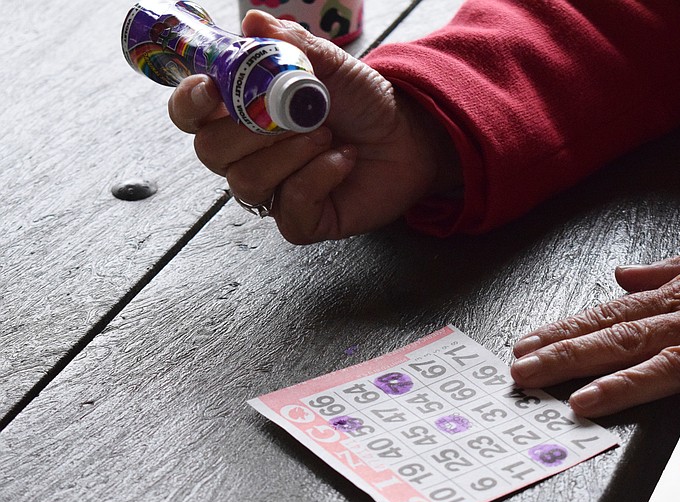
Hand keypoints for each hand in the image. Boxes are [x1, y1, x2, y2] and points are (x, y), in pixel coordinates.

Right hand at [168, 11, 460, 243]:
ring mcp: (273, 190)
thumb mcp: (332, 64)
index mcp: (243, 113)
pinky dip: (318, 178)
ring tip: (326, 134)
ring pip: (246, 182)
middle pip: (210, 151)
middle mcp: (249, 155)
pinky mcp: (302, 220)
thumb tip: (254, 22)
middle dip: (250, 129)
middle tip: (294, 113)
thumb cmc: (364, 102)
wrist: (409, 136)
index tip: (211, 89)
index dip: (190, 103)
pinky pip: (290, 209)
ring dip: (288, 153)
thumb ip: (292, 45)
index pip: (190, 114)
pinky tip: (343, 160)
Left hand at [510, 237, 679, 478]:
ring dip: (626, 386)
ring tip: (583, 404)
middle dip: (571, 357)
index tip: (525, 347)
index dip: (566, 332)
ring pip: (674, 366)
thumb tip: (621, 275)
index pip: (611, 316)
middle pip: (625, 340)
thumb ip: (668, 270)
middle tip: (525, 374)